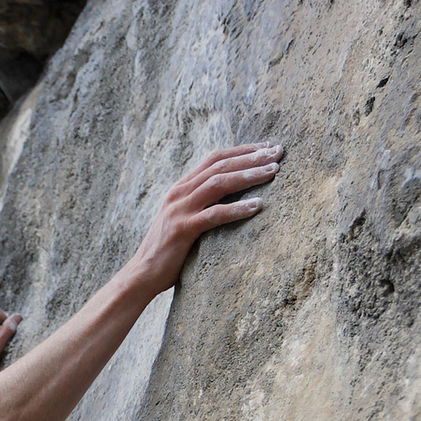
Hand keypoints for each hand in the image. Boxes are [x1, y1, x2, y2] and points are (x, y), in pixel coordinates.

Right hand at [127, 142, 282, 297]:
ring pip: (219, 183)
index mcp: (181, 187)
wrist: (141, 274)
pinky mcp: (183, 229)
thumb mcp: (183, 218)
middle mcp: (180, 192)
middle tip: (278, 151)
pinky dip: (238, 208)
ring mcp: (180, 209)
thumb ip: (200, 204)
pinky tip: (258, 206)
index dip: (242, 150)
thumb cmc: (168, 250)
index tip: (266, 146)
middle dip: (252, 157)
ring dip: (249, 175)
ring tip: (274, 171)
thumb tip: (229, 198)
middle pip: (220, 165)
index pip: (214, 158)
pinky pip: (215, 214)